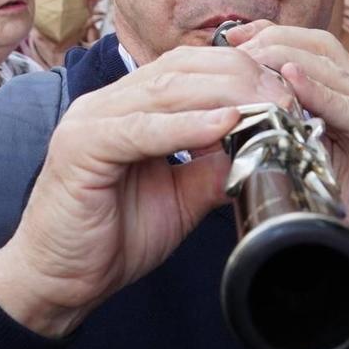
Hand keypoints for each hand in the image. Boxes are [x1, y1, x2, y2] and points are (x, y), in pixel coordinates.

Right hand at [0, 47, 296, 337]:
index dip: (242, 72)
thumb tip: (264, 152)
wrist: (60, 281)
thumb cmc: (113, 237)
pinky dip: (184, 126)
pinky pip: (139, 129)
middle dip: (241, 78)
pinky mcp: (80, 147)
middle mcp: (108, 102)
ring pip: (165, 89)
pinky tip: (223, 125)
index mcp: (130, 106)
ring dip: (224, 95)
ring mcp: (90, 120)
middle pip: (183, 68)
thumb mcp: (181, 198)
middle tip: (288, 98)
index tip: (288, 93)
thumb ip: (214, 169)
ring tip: (268, 106)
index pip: (191, 67)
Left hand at [223, 21, 348, 283]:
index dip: (272, 35)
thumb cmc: (314, 209)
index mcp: (344, 99)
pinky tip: (291, 82)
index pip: (310, 48)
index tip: (231, 37)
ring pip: (337, 72)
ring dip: (291, 61)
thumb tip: (226, 87)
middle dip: (277, 43)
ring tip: (255, 58)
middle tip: (238, 49)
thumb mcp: (283, 151)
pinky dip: (322, 94)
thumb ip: (268, 119)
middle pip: (323, 49)